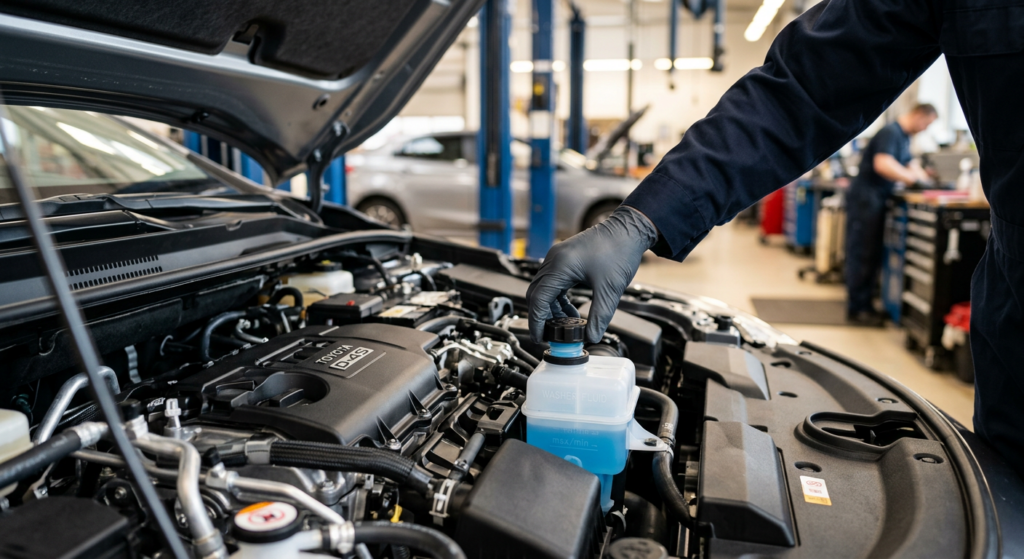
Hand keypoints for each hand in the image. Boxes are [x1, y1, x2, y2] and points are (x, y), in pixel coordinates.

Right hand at [527, 205, 658, 343]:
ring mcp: (557, 258)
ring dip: (551, 308)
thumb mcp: (610, 289)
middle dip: (541, 316)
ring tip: (564, 325)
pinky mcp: (564, 258)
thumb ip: (600, 316)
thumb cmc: (620, 251)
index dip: (536, 321)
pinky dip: (558, 299)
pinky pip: (553, 282)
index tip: (539, 338)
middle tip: (549, 335)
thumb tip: (591, 336)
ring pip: (544, 289)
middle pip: (536, 294)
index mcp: (560, 266)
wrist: (629, 229)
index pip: (538, 299)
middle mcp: (554, 260)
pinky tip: (570, 310)